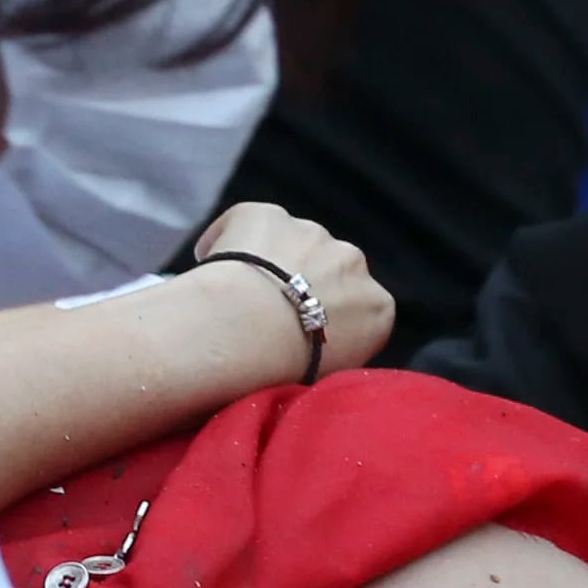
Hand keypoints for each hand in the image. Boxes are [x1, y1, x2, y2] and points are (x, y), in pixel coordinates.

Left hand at [191, 202, 389, 374]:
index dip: (330, 320)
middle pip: (329, 269)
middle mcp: (352, 260)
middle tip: (268, 314)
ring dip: (271, 261)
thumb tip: (317, 343)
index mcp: (377, 305)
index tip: (303, 335)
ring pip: (291, 243)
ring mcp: (310, 230)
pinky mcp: (264, 213)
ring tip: (238, 293)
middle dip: (305, 284)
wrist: (241, 334)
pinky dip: (228, 241)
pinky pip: (247, 223)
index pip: (360, 309)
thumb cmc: (286, 370)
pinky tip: (210, 266)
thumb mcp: (333, 374)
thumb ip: (338, 347)